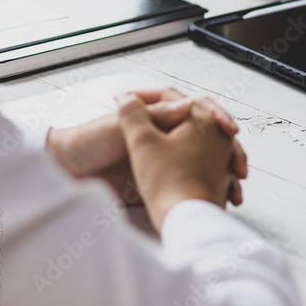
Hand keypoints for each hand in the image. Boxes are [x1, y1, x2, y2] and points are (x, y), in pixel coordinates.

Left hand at [47, 88, 245, 205]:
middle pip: (209, 137)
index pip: (196, 108)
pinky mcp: (162, 178)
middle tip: (239, 164)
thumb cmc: (87, 143)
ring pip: (207, 161)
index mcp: (158, 113)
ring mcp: (166, 155)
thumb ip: (155, 117)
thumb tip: (189, 105)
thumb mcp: (122, 126)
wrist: (66, 172)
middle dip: (230, 151)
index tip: (229, 129)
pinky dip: (210, 190)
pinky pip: (194, 182)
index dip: (216, 117)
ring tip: (235, 188)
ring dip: (224, 174)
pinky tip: (220, 199)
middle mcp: (166, 132)